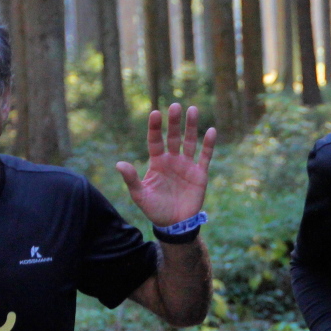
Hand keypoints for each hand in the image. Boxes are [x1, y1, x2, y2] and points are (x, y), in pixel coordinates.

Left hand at [116, 103, 215, 226]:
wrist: (174, 224)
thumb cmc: (155, 209)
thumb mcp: (140, 195)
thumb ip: (131, 179)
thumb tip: (119, 164)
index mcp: (157, 162)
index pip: (155, 140)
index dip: (155, 127)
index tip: (155, 113)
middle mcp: (172, 160)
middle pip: (173, 137)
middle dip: (174, 122)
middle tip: (175, 106)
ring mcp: (187, 165)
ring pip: (190, 142)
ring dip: (191, 127)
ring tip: (192, 109)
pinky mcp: (200, 174)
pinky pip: (205, 156)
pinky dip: (208, 144)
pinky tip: (211, 130)